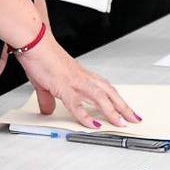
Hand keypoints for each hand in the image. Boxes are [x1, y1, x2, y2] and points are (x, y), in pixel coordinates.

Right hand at [21, 35, 140, 129]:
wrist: (35, 43)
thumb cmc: (41, 57)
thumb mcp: (46, 82)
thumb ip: (48, 99)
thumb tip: (47, 109)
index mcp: (81, 76)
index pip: (105, 88)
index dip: (116, 99)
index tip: (125, 109)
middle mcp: (82, 79)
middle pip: (109, 93)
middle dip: (123, 107)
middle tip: (134, 119)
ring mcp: (75, 82)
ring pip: (100, 98)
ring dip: (112, 112)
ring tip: (120, 124)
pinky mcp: (64, 87)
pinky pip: (77, 105)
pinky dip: (86, 117)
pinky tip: (94, 126)